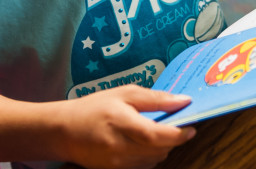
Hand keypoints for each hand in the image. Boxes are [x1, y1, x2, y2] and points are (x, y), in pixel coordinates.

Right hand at [55, 86, 194, 168]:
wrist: (64, 131)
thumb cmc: (94, 107)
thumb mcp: (124, 94)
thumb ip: (155, 99)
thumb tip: (183, 101)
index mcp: (122, 124)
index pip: (158, 136)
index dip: (179, 134)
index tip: (192, 127)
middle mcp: (120, 148)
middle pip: (160, 150)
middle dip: (172, 139)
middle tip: (173, 124)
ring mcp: (117, 164)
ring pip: (154, 160)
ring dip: (161, 148)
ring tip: (152, 132)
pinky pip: (143, 167)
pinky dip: (149, 156)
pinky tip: (140, 143)